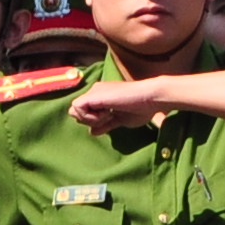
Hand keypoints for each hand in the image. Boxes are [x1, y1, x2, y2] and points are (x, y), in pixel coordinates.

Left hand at [66, 75, 182, 131]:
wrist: (149, 98)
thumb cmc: (141, 109)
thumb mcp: (120, 120)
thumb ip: (105, 125)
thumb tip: (92, 132)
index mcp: (102, 96)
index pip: (84, 111)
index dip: (92, 120)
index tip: (109, 121)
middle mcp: (95, 92)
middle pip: (77, 111)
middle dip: (88, 120)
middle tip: (108, 119)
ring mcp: (94, 92)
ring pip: (75, 110)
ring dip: (90, 119)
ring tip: (108, 116)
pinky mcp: (93, 94)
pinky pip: (77, 108)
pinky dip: (89, 116)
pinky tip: (106, 114)